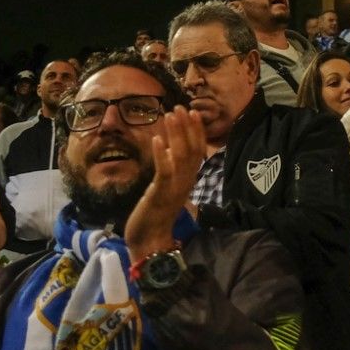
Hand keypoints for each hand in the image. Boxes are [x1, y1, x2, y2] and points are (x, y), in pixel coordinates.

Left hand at [125, 107, 205, 260]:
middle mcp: (186, 181)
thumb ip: (171, 169)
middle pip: (193, 149)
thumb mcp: (165, 188)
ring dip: (176, 134)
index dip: (197, 131)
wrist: (151, 242)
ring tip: (170, 115)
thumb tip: (170, 148)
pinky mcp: (161, 193)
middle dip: (187, 127)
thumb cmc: (156, 216)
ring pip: (181, 156)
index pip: (198, 151)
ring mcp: (175, 187)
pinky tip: (157, 139)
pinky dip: (162, 154)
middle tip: (181, 107)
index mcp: (188, 180)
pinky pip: (165, 171)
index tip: (193, 112)